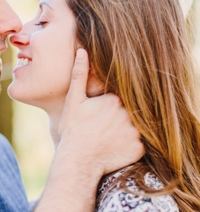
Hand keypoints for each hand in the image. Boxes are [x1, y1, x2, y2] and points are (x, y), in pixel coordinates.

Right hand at [57, 49, 143, 176]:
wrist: (76, 161)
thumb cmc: (72, 130)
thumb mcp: (74, 101)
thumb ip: (80, 75)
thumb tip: (82, 50)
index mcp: (115, 99)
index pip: (120, 98)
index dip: (111, 105)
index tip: (101, 116)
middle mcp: (129, 114)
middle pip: (130, 111)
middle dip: (120, 118)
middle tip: (105, 128)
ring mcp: (136, 132)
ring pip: (136, 126)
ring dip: (126, 130)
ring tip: (109, 138)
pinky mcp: (139, 149)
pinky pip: (140, 144)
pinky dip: (130, 145)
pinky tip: (115, 148)